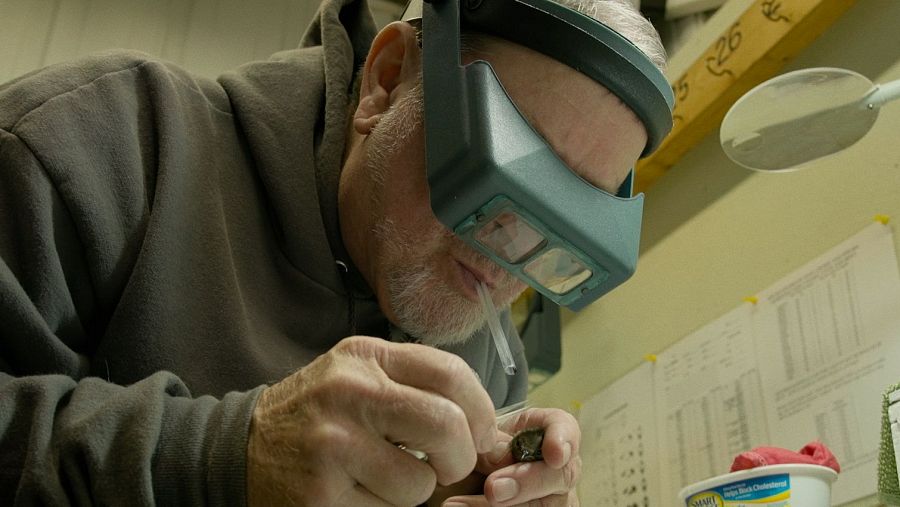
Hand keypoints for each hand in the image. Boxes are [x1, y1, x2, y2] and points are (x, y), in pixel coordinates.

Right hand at [246, 336, 497, 505]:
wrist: (240, 448)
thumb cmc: (318, 414)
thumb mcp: (360, 377)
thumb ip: (416, 387)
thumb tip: (488, 430)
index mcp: (366, 357)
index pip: (451, 373)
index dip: (481, 409)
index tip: (480, 433)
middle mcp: (349, 392)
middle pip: (446, 425)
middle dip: (461, 457)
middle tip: (449, 468)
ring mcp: (332, 443)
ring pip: (420, 481)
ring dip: (415, 490)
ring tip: (384, 478)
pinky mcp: (321, 492)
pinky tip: (357, 492)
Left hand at [439, 408, 581, 505]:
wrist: (465, 476)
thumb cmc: (478, 451)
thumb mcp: (480, 441)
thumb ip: (491, 445)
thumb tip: (500, 459)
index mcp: (543, 432)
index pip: (565, 428)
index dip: (563, 438)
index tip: (554, 454)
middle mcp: (557, 466)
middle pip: (561, 474)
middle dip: (528, 481)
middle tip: (492, 489)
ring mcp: (553, 498)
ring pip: (544, 505)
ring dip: (505, 506)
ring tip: (456, 504)